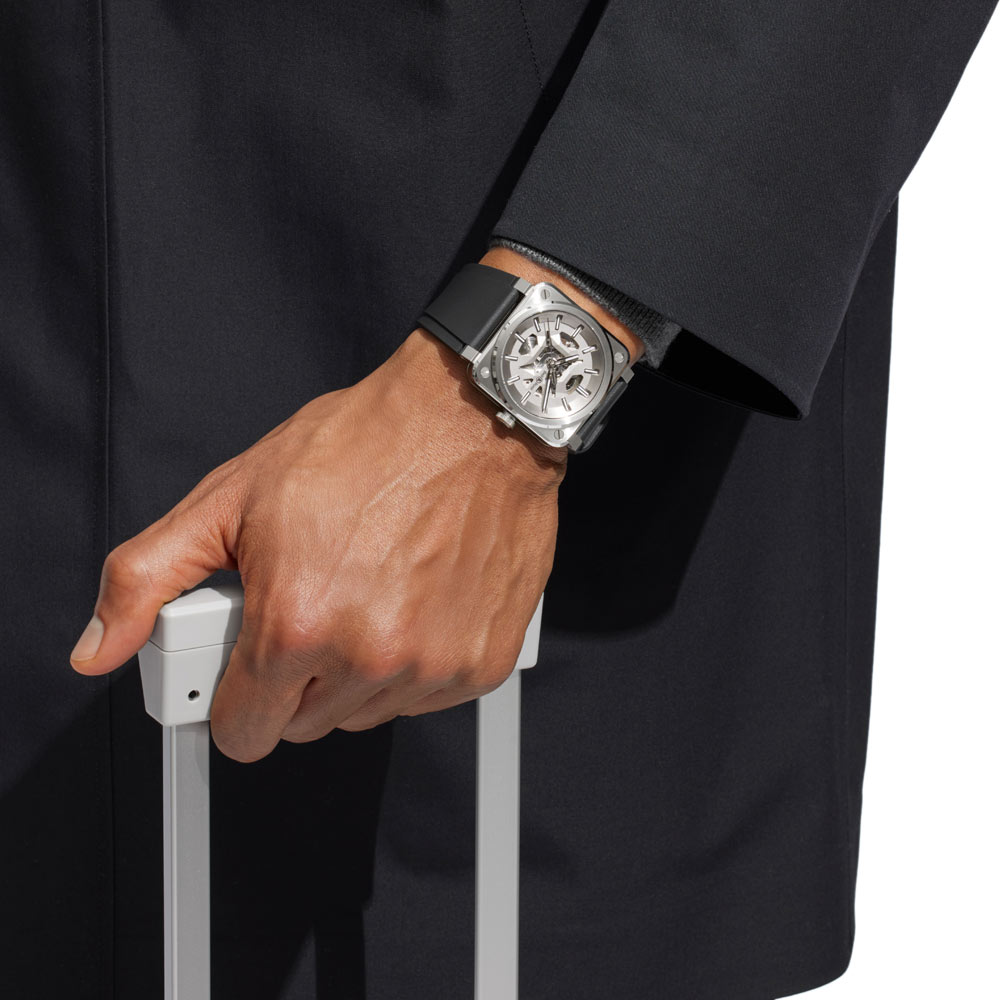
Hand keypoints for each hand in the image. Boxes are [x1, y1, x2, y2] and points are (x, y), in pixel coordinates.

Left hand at [69, 325, 566, 761]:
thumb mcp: (231, 497)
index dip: (237, 699)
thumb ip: (147, 579)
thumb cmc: (364, 447)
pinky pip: (426, 697)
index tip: (250, 669)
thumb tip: (99, 643)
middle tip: (312, 603)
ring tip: (365, 592)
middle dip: (297, 677)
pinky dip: (414, 662)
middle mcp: (369, 655)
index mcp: (296, 623)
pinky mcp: (481, 662)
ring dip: (357, 670)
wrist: (466, 421)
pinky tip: (413, 600)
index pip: (242, 733)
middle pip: (304, 725)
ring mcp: (432, 665)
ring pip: (366, 713)